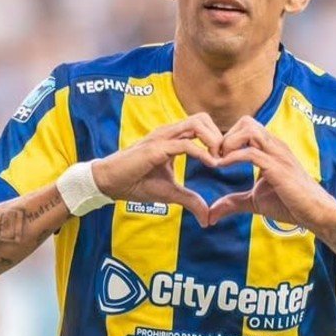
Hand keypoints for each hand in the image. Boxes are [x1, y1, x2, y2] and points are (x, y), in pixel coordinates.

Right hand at [91, 114, 222, 226]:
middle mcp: (169, 133)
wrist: (110, 183)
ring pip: (196, 124)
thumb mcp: (170, 193)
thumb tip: (207, 218)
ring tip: (218, 160)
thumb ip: (190, 200)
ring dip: (213, 140)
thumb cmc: (136, 183)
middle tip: (224, 158)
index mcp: (173, 138)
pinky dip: (201, 153)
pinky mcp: (156, 148)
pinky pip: (185, 144)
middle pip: (203, 118)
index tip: (225, 160)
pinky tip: (211, 165)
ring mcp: (162, 138)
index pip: (202, 126)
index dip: (217, 140)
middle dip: (219, 135)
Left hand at [209, 117, 335, 232]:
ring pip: (248, 130)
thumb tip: (211, 213)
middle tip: (215, 157)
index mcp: (271, 149)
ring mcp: (278, 154)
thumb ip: (233, 202)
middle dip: (225, 136)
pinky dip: (232, 157)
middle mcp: (275, 146)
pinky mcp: (278, 168)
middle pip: (246, 122)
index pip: (246, 127)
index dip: (227, 138)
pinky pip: (251, 152)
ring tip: (218, 161)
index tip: (215, 157)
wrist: (316, 214)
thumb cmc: (290, 204)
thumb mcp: (255, 202)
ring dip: (228, 143)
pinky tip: (222, 167)